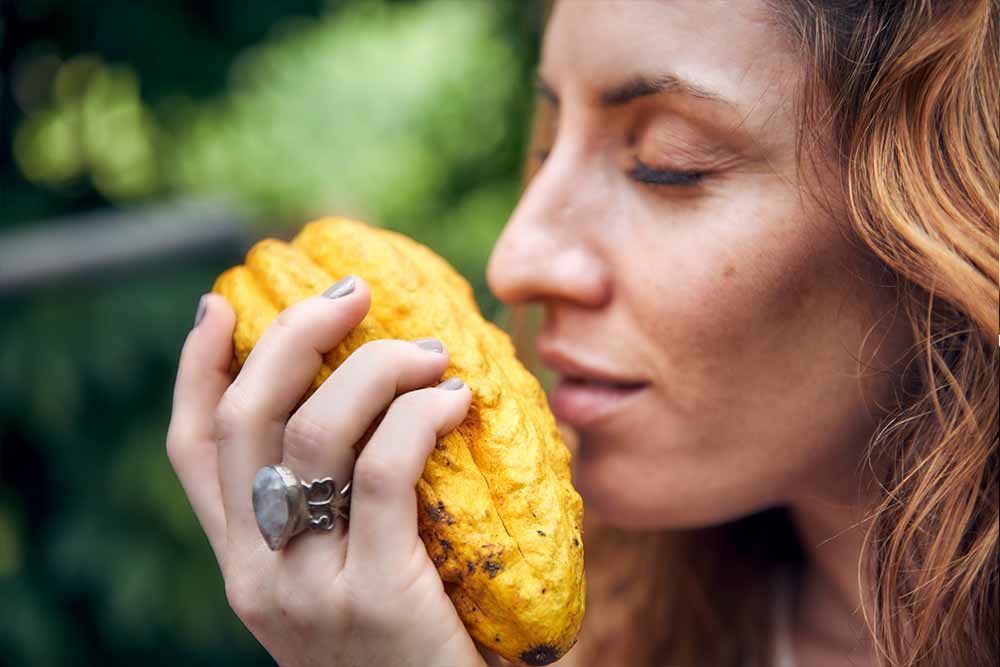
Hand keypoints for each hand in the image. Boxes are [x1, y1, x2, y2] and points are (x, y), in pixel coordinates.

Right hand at [166, 276, 486, 666]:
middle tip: (352, 296)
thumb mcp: (345, 583)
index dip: (196, 368)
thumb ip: (338, 514)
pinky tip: (455, 400)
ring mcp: (310, 588)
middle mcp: (258, 574)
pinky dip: (419, 416)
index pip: (193, 450)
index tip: (220, 305)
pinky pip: (386, 471)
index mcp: (244, 565)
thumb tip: (384, 402)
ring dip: (373, 368)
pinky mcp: (377, 596)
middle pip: (245, 420)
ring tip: (429, 352)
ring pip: (313, 433)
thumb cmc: (413, 648)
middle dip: (293, 336)